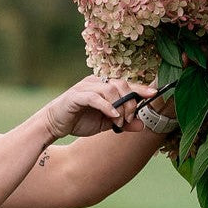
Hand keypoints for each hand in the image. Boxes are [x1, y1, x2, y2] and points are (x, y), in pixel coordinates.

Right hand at [43, 76, 157, 139]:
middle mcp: (96, 82)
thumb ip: (123, 123)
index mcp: (103, 85)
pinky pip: (95, 98)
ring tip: (119, 121)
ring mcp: (85, 87)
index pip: (125, 84)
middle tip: (128, 119)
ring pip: (110, 89)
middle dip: (129, 103)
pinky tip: (113, 116)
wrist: (54, 124)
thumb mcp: (105, 124)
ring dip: (119, 107)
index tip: (154, 94)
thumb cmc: (79, 121)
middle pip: (121, 85)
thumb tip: (142, 125)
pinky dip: (107, 106)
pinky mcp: (76, 96)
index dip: (140, 88)